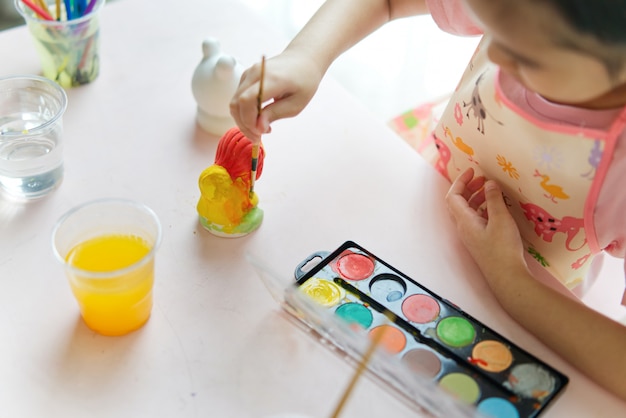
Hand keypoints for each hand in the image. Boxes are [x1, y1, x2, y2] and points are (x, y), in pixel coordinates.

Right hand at [230, 50, 323, 142]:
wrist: (303, 59)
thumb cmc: (304, 81)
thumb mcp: (296, 103)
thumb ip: (275, 114)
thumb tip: (258, 128)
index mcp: (272, 79)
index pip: (247, 101)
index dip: (249, 121)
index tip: (259, 134)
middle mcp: (256, 73)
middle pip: (237, 103)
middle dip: (244, 125)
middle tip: (257, 138)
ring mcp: (249, 73)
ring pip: (235, 102)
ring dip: (243, 120)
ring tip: (259, 129)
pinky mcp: (246, 76)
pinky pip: (238, 98)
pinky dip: (244, 112)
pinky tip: (257, 118)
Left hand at [445, 168, 526, 284]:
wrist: (506, 277)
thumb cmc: (502, 248)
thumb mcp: (500, 219)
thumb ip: (494, 199)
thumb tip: (489, 183)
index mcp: (464, 221)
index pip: (453, 196)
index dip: (460, 181)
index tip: (473, 171)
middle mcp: (463, 228)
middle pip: (458, 203)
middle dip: (468, 188)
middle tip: (483, 179)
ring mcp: (470, 236)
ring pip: (467, 212)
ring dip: (476, 198)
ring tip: (491, 191)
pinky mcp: (479, 242)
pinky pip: (475, 220)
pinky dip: (482, 209)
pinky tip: (495, 208)